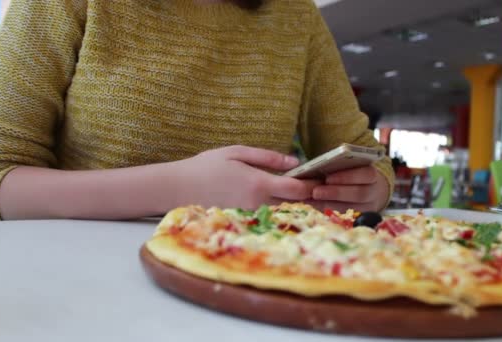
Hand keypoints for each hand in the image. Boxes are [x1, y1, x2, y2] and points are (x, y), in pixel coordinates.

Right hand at [165, 145, 319, 209]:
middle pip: (297, 206)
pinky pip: (271, 219)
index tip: (323, 177)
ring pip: (286, 214)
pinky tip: (289, 205)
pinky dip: (284, 213)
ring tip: (311, 196)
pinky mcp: (245, 223)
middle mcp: (258, 204)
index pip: (298, 189)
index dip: (314, 184)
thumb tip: (295, 161)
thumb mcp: (237, 152)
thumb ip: (268, 157)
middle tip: (323, 188)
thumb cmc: (206, 166)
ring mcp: (252, 216)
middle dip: (313, 198)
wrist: (178, 188)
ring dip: (301, 207)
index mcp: (259, 184)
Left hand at [310, 166, 389, 212]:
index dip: (348, 176)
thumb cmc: (349, 173)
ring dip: (331, 205)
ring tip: (313, 201)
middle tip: (316, 191)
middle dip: (336, 192)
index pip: (367, 174)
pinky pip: (347, 218)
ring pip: (353, 208)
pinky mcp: (361, 218)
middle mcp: (374, 192)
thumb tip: (312, 170)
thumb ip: (335, 166)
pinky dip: (330, 213)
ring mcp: (369, 208)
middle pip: (359, 193)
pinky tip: (315, 210)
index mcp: (371, 174)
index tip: (327, 178)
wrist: (366, 190)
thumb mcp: (347, 167)